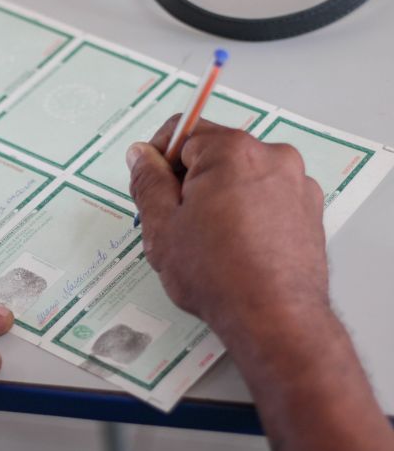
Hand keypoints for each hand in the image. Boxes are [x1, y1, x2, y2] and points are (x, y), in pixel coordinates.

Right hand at [126, 116, 328, 332]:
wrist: (275, 319)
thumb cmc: (218, 274)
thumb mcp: (161, 225)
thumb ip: (148, 181)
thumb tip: (141, 156)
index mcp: (232, 151)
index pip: (183, 131)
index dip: (158, 158)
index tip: (150, 186)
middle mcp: (272, 157)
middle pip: (214, 153)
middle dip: (189, 180)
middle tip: (175, 222)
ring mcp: (296, 184)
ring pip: (241, 177)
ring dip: (219, 197)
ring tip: (208, 241)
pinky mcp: (309, 210)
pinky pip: (266, 197)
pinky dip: (247, 212)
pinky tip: (236, 247)